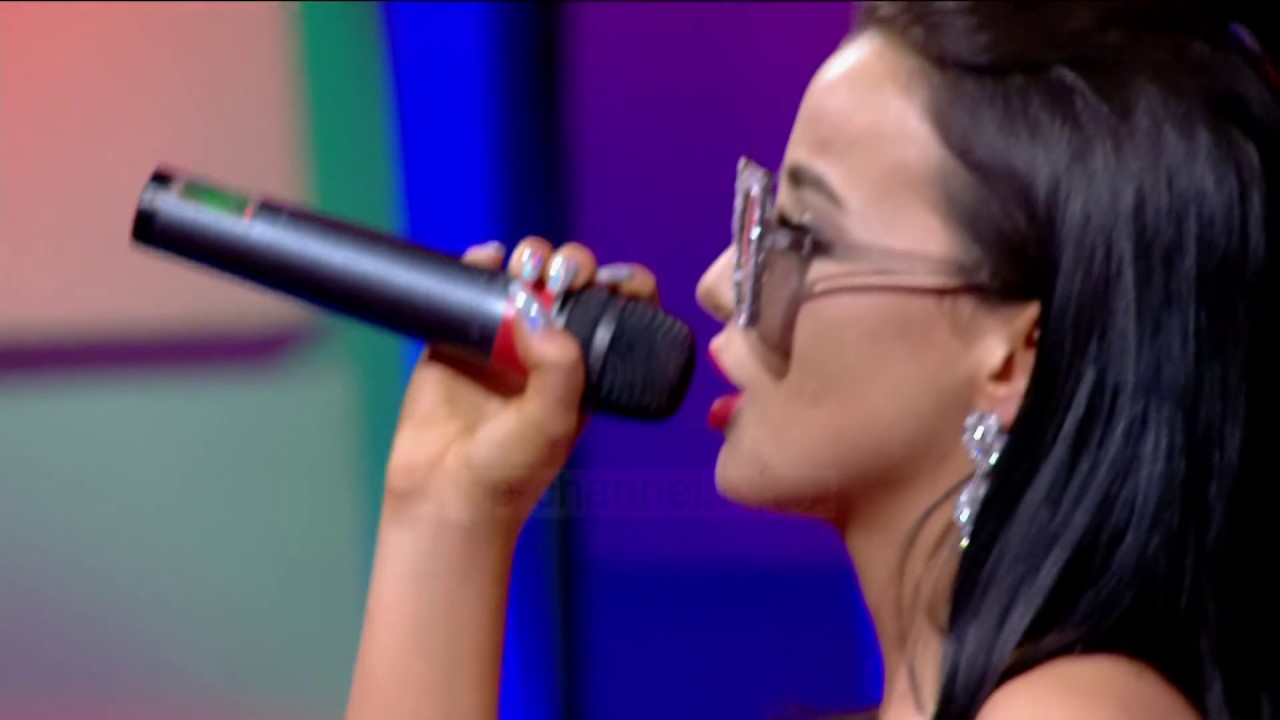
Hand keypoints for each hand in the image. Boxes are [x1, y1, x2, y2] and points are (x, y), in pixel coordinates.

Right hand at [383, 236, 660, 526]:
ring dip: (531, 256)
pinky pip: (472, 283)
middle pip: (572, 281)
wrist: (445, 495)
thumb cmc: (510, 473)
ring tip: (524, 269)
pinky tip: (487, 258)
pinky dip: (481, 260)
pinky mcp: (457, 334)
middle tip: (560, 279)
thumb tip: (537, 310)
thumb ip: (557, 370)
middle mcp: (549, 347)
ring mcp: (503, 337)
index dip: (622, 285)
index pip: (619, 311)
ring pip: (526, 274)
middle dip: (572, 265)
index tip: (612, 282)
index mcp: (587, 367)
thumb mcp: (553, 424)